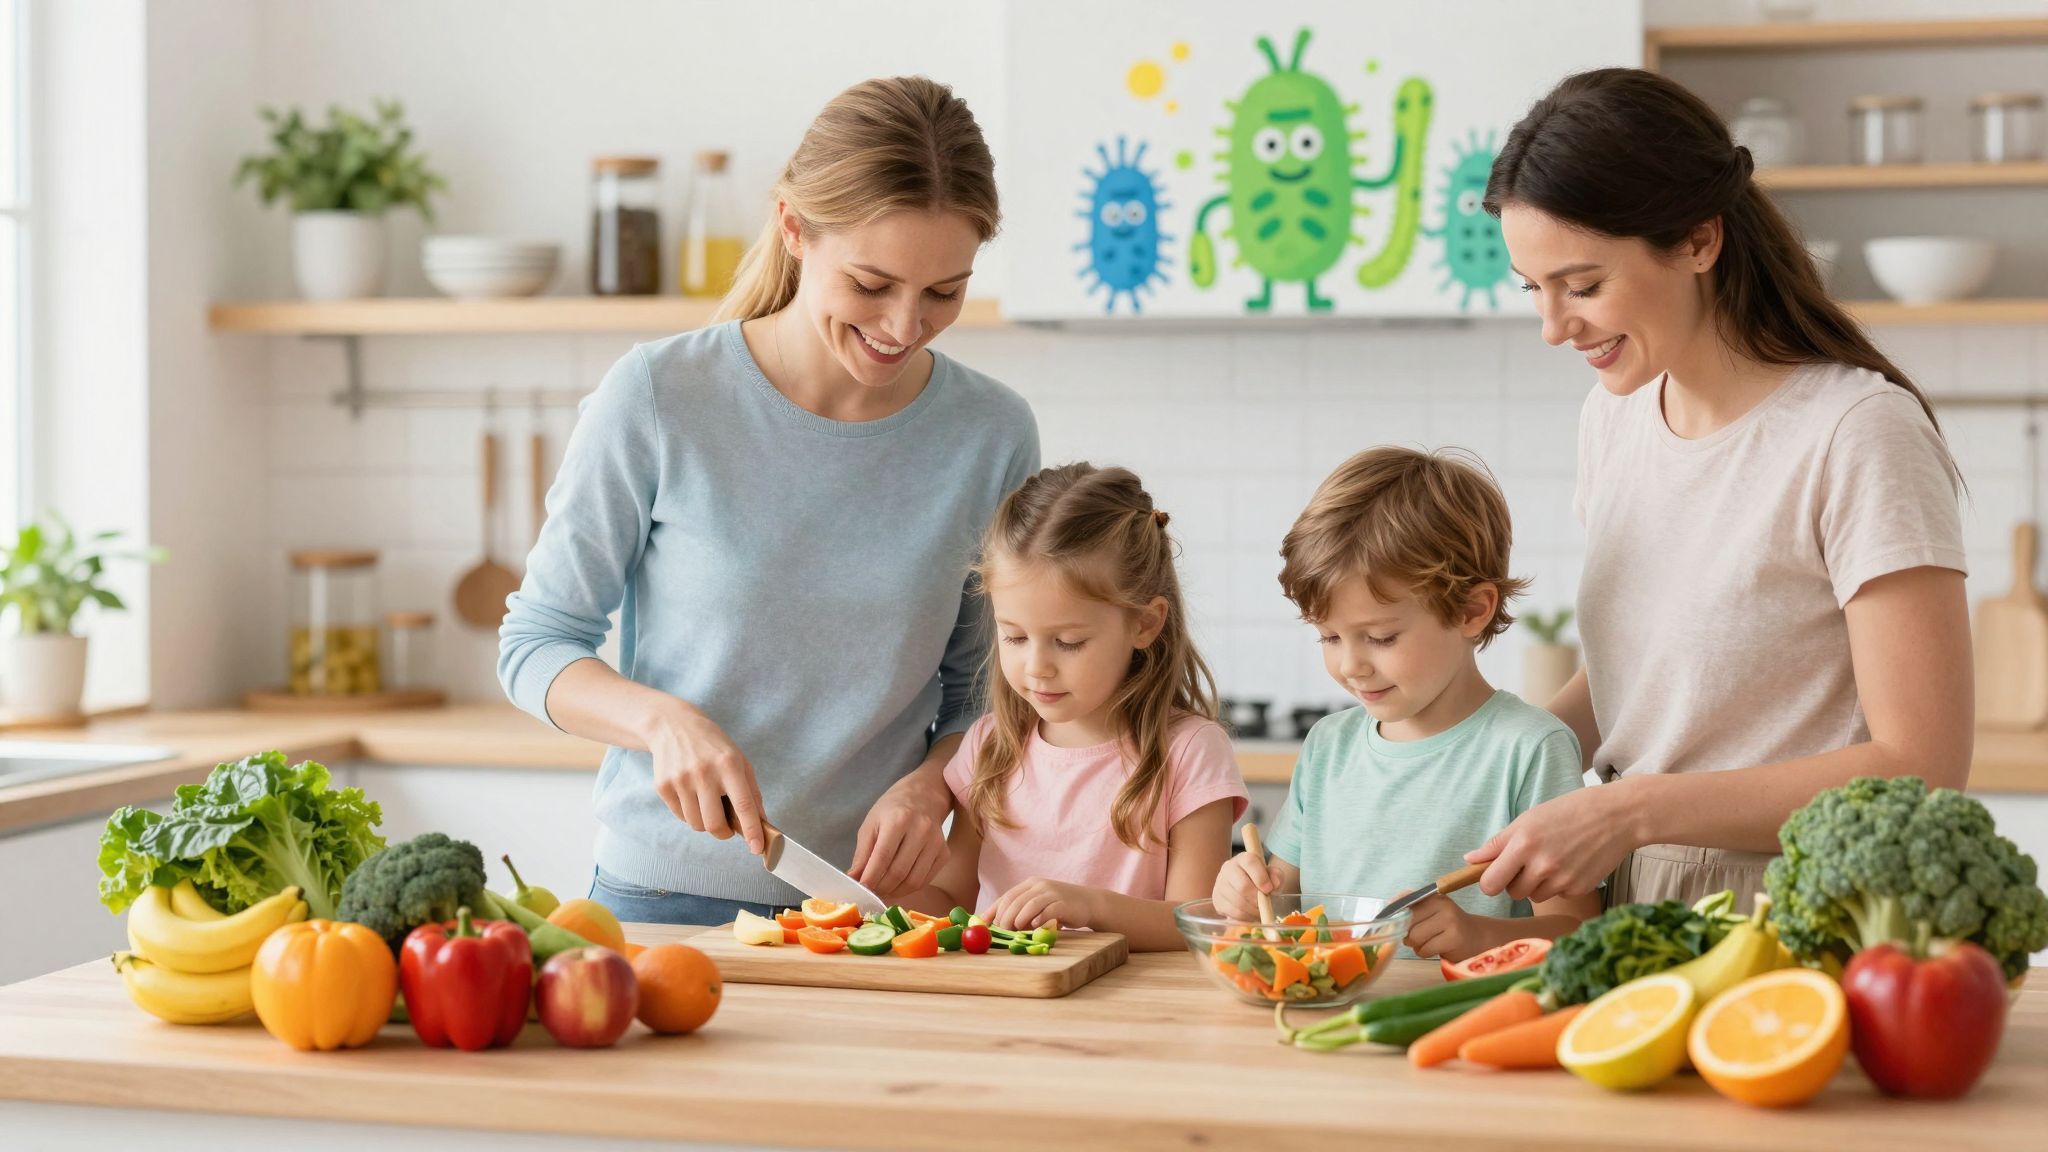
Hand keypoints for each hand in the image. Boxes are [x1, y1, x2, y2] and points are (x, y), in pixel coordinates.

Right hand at [644, 701, 766, 853]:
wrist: (673, 726)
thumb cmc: (713, 746)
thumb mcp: (739, 760)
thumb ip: (752, 792)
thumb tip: (761, 824)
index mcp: (729, 764)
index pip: (743, 805)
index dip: (752, 830)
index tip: (757, 848)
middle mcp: (704, 772)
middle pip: (714, 824)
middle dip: (723, 833)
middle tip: (726, 828)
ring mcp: (681, 779)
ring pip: (696, 824)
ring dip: (705, 822)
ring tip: (706, 801)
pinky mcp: (663, 786)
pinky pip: (681, 816)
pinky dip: (689, 812)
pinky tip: (690, 793)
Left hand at [851, 768, 950, 895]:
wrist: (924, 796)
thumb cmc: (892, 810)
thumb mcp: (871, 825)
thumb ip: (862, 854)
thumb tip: (853, 880)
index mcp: (899, 819)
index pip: (883, 856)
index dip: (871, 878)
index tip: (861, 890)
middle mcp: (921, 830)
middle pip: (899, 871)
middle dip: (881, 888)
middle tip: (870, 894)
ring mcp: (936, 842)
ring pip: (914, 880)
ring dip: (895, 892)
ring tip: (883, 891)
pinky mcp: (944, 853)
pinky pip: (926, 880)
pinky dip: (910, 888)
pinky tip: (898, 885)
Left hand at [988, 878, 1095, 930]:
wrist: (1088, 903)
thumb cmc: (1059, 907)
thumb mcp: (1038, 905)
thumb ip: (1021, 911)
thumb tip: (995, 924)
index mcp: (1030, 884)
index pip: (1007, 896)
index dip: (994, 910)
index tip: (985, 924)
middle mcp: (1039, 885)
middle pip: (1015, 901)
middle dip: (1005, 918)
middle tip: (1002, 932)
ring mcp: (1052, 893)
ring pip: (1029, 905)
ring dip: (1019, 920)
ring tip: (1016, 931)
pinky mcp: (1063, 903)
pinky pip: (1047, 911)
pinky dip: (1038, 920)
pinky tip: (1034, 927)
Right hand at [1212, 851, 1274, 920]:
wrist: (1246, 888)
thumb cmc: (1261, 880)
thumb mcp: (1272, 875)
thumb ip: (1276, 876)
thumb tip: (1275, 883)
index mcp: (1243, 858)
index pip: (1250, 863)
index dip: (1261, 878)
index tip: (1268, 890)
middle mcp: (1228, 868)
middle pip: (1242, 886)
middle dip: (1257, 900)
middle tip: (1265, 906)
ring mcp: (1220, 884)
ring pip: (1237, 902)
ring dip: (1252, 911)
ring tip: (1259, 911)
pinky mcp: (1216, 899)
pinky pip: (1232, 912)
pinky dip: (1244, 917)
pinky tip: (1249, 913)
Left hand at [1402, 893, 1487, 961]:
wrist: (1478, 938)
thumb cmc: (1447, 926)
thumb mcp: (1431, 912)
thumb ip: (1410, 908)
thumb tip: (1385, 909)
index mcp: (1433, 896)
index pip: (1403, 902)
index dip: (1396, 916)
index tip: (1397, 923)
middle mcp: (1442, 905)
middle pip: (1407, 922)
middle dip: (1407, 935)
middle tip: (1417, 937)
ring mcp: (1450, 920)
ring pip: (1414, 937)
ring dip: (1416, 946)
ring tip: (1427, 943)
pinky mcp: (1454, 938)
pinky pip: (1425, 949)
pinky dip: (1424, 953)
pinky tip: (1435, 949)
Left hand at [1466, 781, 1637, 904]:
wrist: (1616, 816)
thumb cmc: (1568, 811)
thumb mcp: (1528, 819)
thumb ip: (1497, 843)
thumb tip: (1470, 860)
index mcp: (1524, 843)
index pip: (1491, 883)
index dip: (1490, 881)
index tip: (1495, 874)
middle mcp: (1542, 865)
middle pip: (1512, 893)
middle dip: (1514, 881)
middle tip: (1528, 861)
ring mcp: (1562, 879)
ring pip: (1534, 896)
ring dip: (1537, 883)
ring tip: (1552, 858)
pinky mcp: (1579, 889)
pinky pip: (1557, 895)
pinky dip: (1559, 884)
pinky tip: (1570, 863)